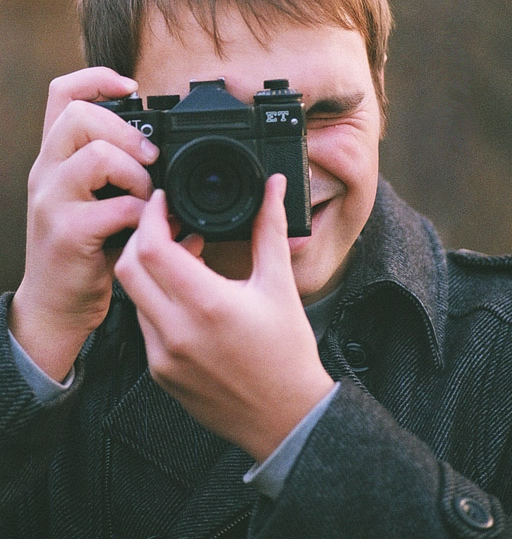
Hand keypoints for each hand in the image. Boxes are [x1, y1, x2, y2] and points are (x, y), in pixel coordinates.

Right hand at [9, 67, 159, 380]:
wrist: (57, 305)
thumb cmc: (84, 248)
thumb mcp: (91, 198)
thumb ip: (116, 169)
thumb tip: (166, 150)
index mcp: (56, 157)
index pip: (63, 94)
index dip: (96, 78)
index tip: (131, 86)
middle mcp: (47, 172)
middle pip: (78, 115)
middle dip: (126, 130)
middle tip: (150, 159)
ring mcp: (52, 202)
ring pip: (95, 154)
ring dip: (136, 172)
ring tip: (146, 195)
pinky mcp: (68, 234)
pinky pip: (114, 207)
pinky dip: (141, 213)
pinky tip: (145, 225)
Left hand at [114, 174, 333, 461]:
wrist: (286, 419)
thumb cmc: (287, 356)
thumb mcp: (280, 285)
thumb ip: (269, 229)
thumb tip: (273, 188)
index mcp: (206, 305)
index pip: (152, 247)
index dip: (153, 216)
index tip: (164, 201)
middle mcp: (176, 332)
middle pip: (128, 267)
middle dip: (142, 237)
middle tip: (170, 224)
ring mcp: (162, 356)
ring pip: (133, 295)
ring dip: (149, 269)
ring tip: (186, 257)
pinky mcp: (159, 373)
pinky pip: (143, 323)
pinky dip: (155, 299)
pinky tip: (186, 295)